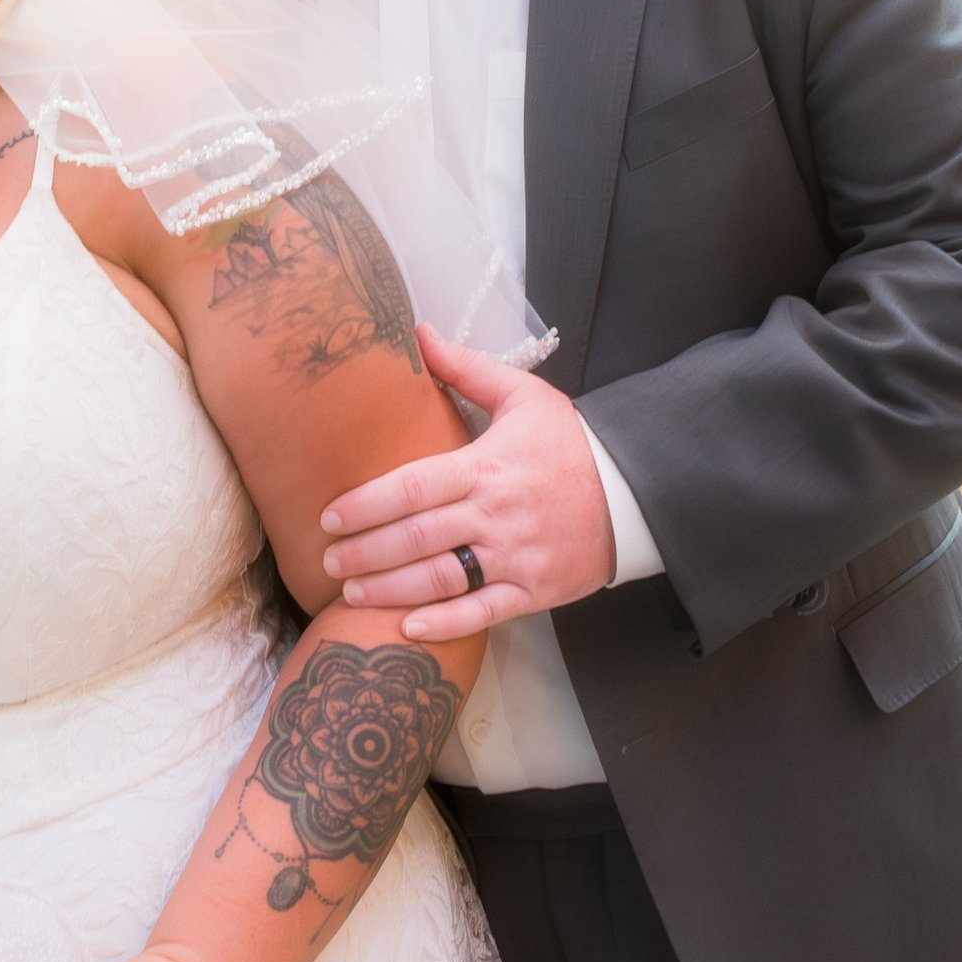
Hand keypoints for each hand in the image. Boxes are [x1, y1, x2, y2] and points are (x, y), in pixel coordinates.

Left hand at [318, 325, 615, 643]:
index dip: (366, 504)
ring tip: (349, 592)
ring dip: (390, 589)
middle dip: (365, 552)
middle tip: (328, 558)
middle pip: (416, 538)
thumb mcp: (523, 395)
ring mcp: (514, 557)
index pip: (412, 488)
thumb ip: (465, 369)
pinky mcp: (533, 590)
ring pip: (441, 579)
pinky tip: (408, 628)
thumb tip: (418, 333)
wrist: (633, 492)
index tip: (329, 515)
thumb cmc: (570, 443)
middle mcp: (494, 515)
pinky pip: (483, 612)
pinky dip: (444, 623)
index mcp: (486, 467)